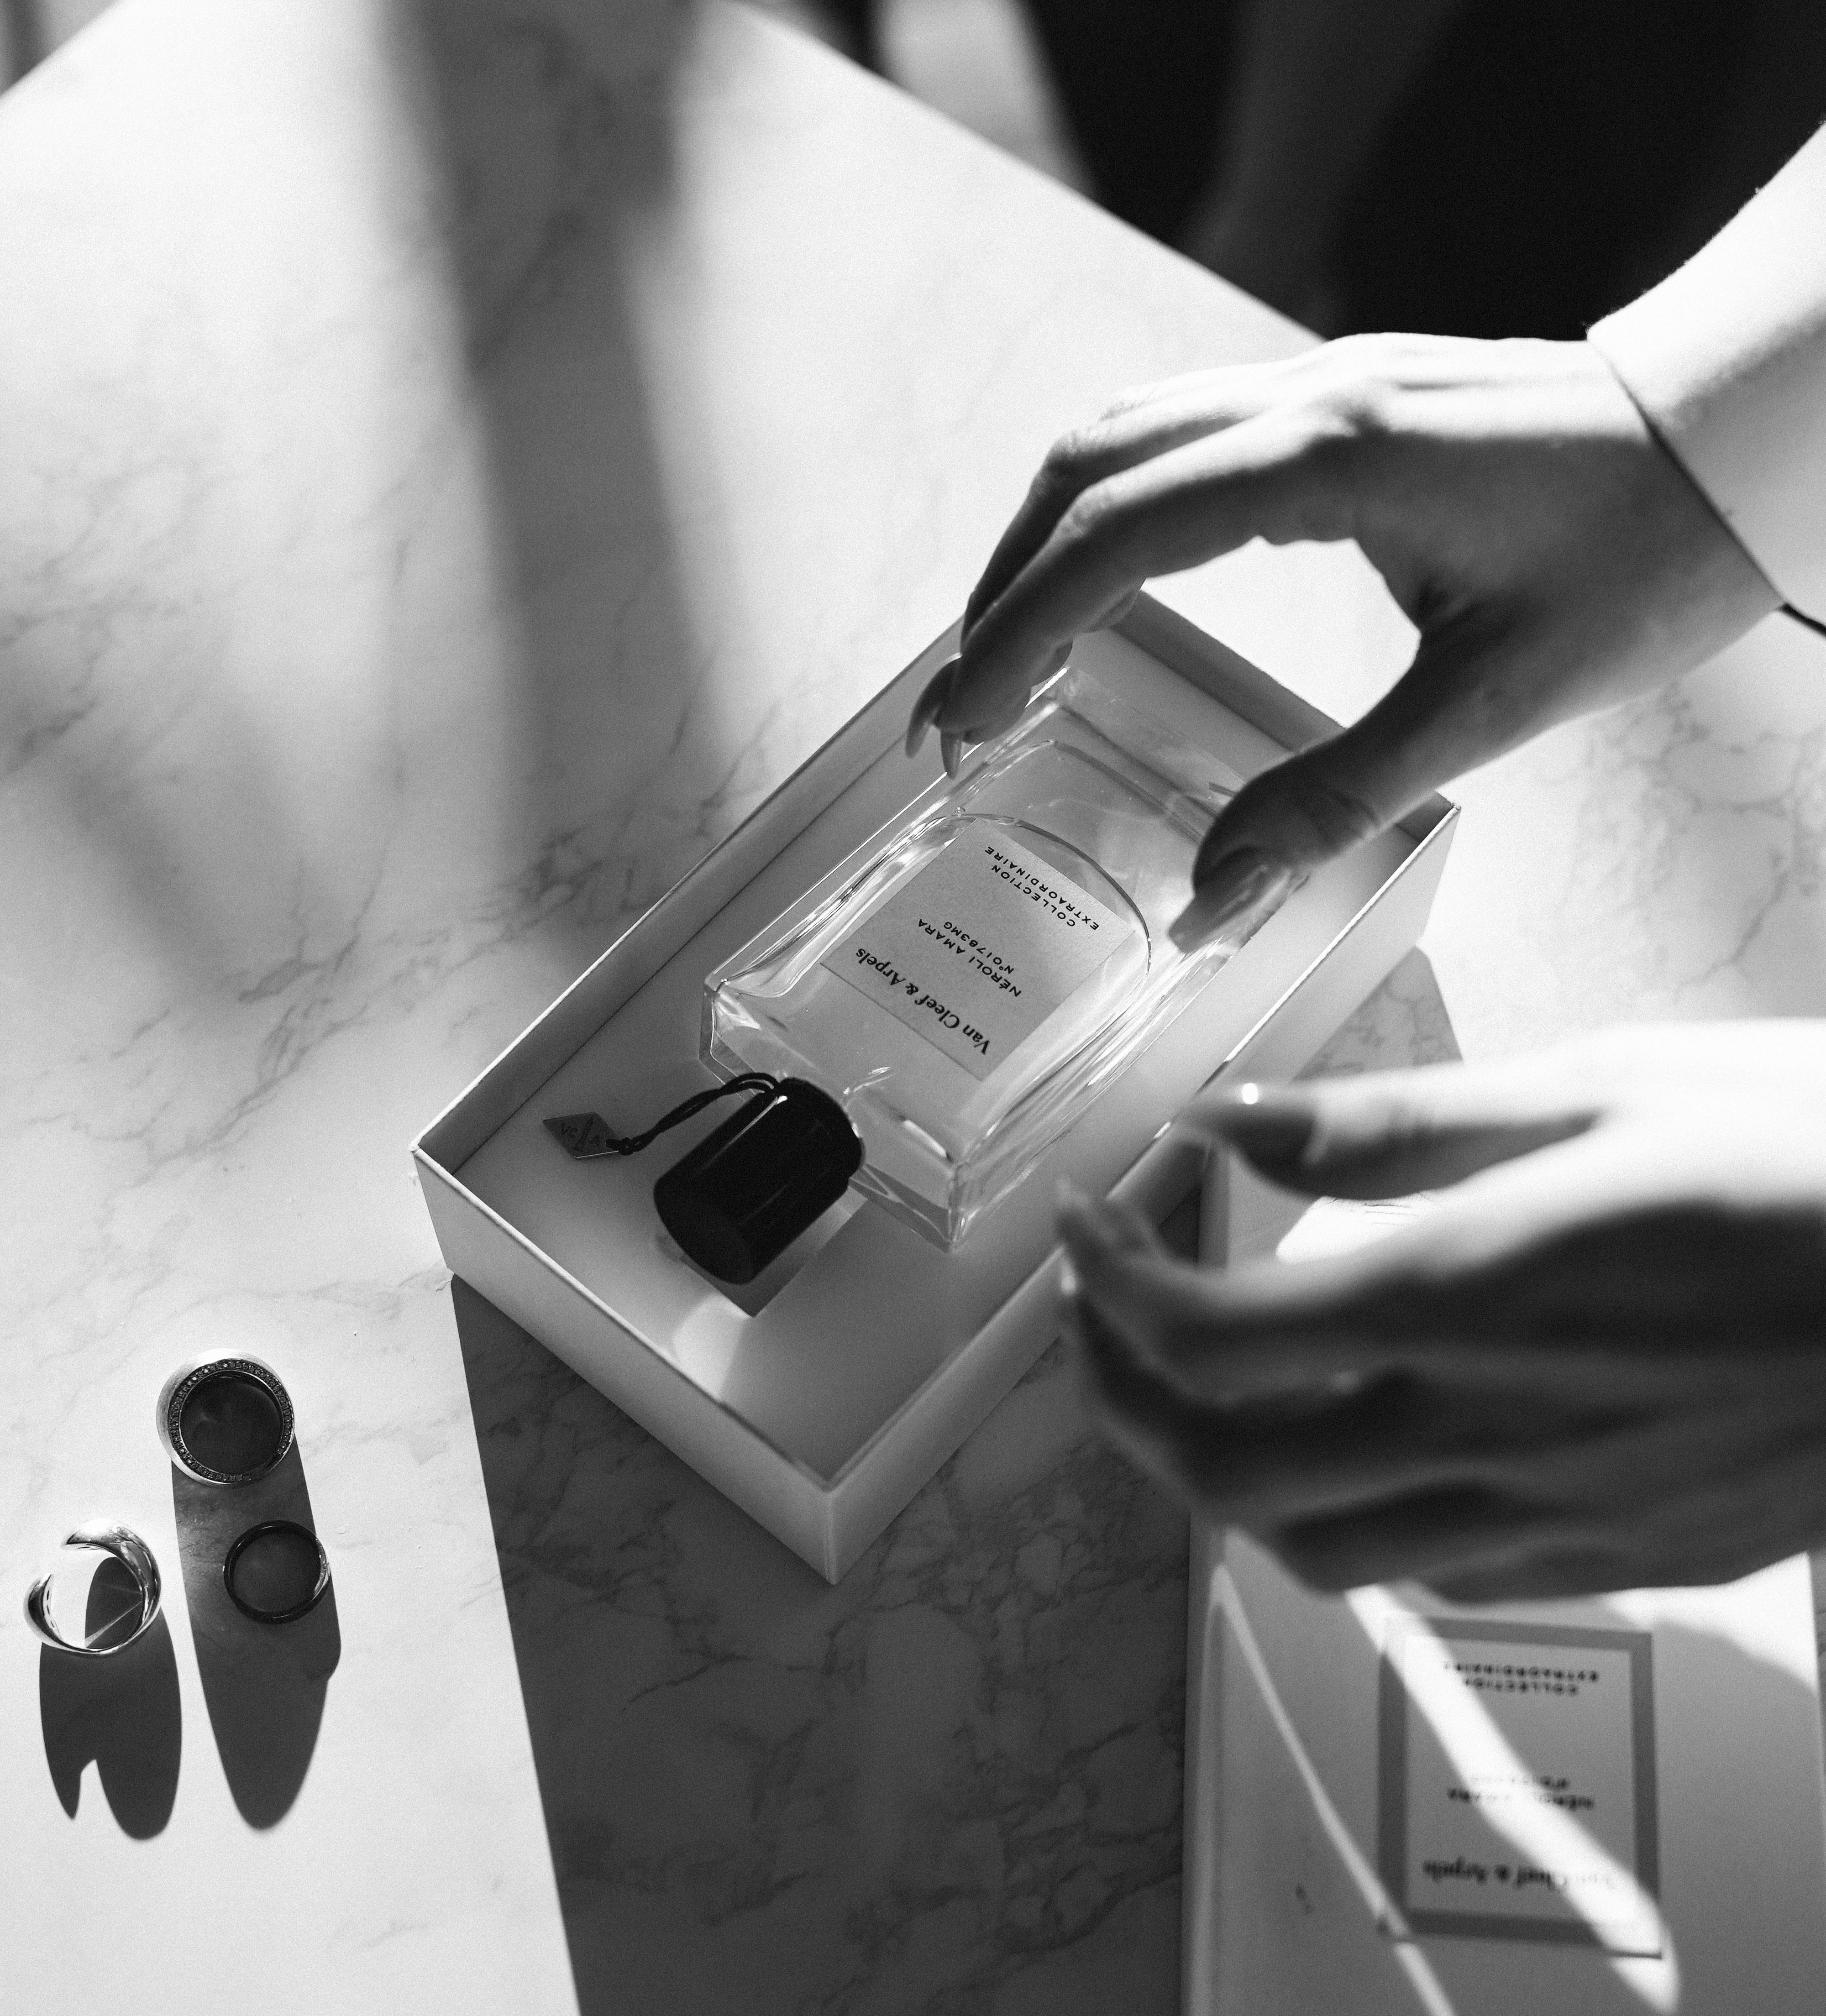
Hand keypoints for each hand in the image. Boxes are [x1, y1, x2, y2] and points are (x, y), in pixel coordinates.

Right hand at [909, 338, 1777, 947]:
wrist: (1731, 444)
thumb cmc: (1640, 559)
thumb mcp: (1491, 703)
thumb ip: (1335, 798)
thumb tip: (1213, 897)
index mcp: (1330, 461)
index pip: (1115, 534)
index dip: (1018, 631)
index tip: (964, 721)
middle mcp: (1305, 396)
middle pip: (1089, 464)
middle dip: (1001, 587)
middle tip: (960, 707)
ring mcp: (1321, 378)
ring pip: (1125, 430)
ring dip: (1045, 538)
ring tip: (1008, 651)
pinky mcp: (1342, 392)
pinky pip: (1181, 426)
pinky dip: (1111, 504)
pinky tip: (1105, 583)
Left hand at [1057, 1023, 1825, 1598]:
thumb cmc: (1816, 1156)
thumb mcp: (1606, 1087)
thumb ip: (1398, 1124)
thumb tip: (1233, 1122)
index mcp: (1469, 1297)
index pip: (1206, 1338)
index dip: (1110, 1287)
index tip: (1087, 1221)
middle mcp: (1491, 1432)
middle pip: (1222, 1478)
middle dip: (1125, 1403)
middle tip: (1113, 1313)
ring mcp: (1559, 1517)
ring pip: (1313, 1555)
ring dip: (1230, 1478)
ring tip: (1225, 1385)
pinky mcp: (1625, 1562)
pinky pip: (1438, 1577)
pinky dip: (1360, 1521)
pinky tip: (1378, 1442)